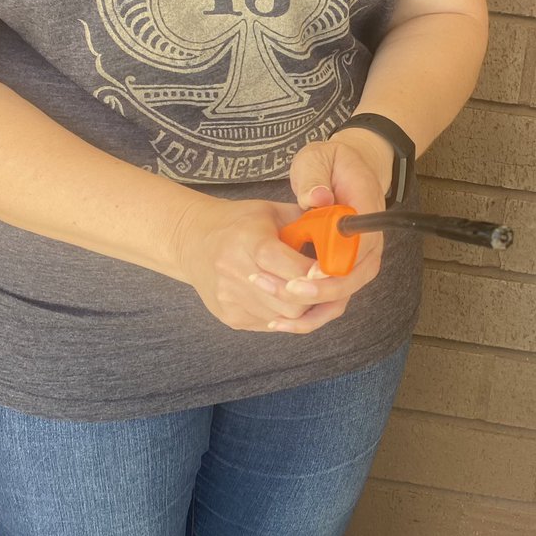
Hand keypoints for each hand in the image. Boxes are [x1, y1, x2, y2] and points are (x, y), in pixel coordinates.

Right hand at [171, 195, 323, 331]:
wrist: (191, 240)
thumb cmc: (238, 222)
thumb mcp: (271, 211)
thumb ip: (307, 224)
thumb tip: (344, 235)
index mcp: (247, 241)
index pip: (289, 269)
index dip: (316, 275)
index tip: (333, 270)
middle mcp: (234, 273)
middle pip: (292, 301)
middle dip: (316, 294)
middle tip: (326, 283)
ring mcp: (230, 299)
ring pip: (285, 317)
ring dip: (304, 306)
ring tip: (309, 289)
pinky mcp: (230, 317)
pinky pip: (272, 323)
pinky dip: (286, 313)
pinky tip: (286, 295)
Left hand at [270, 131, 390, 328]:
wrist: (348, 170)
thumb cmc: (331, 164)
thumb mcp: (320, 159)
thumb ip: (315, 178)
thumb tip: (315, 198)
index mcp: (367, 212)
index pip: (358, 246)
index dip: (334, 265)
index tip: (309, 273)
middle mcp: (370, 242)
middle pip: (353, 279)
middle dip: (320, 291)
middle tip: (287, 291)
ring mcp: (361, 259)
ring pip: (343, 294)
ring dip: (311, 307)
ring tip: (277, 317)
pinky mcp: (347, 270)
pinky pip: (334, 298)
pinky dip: (310, 312)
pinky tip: (281, 322)